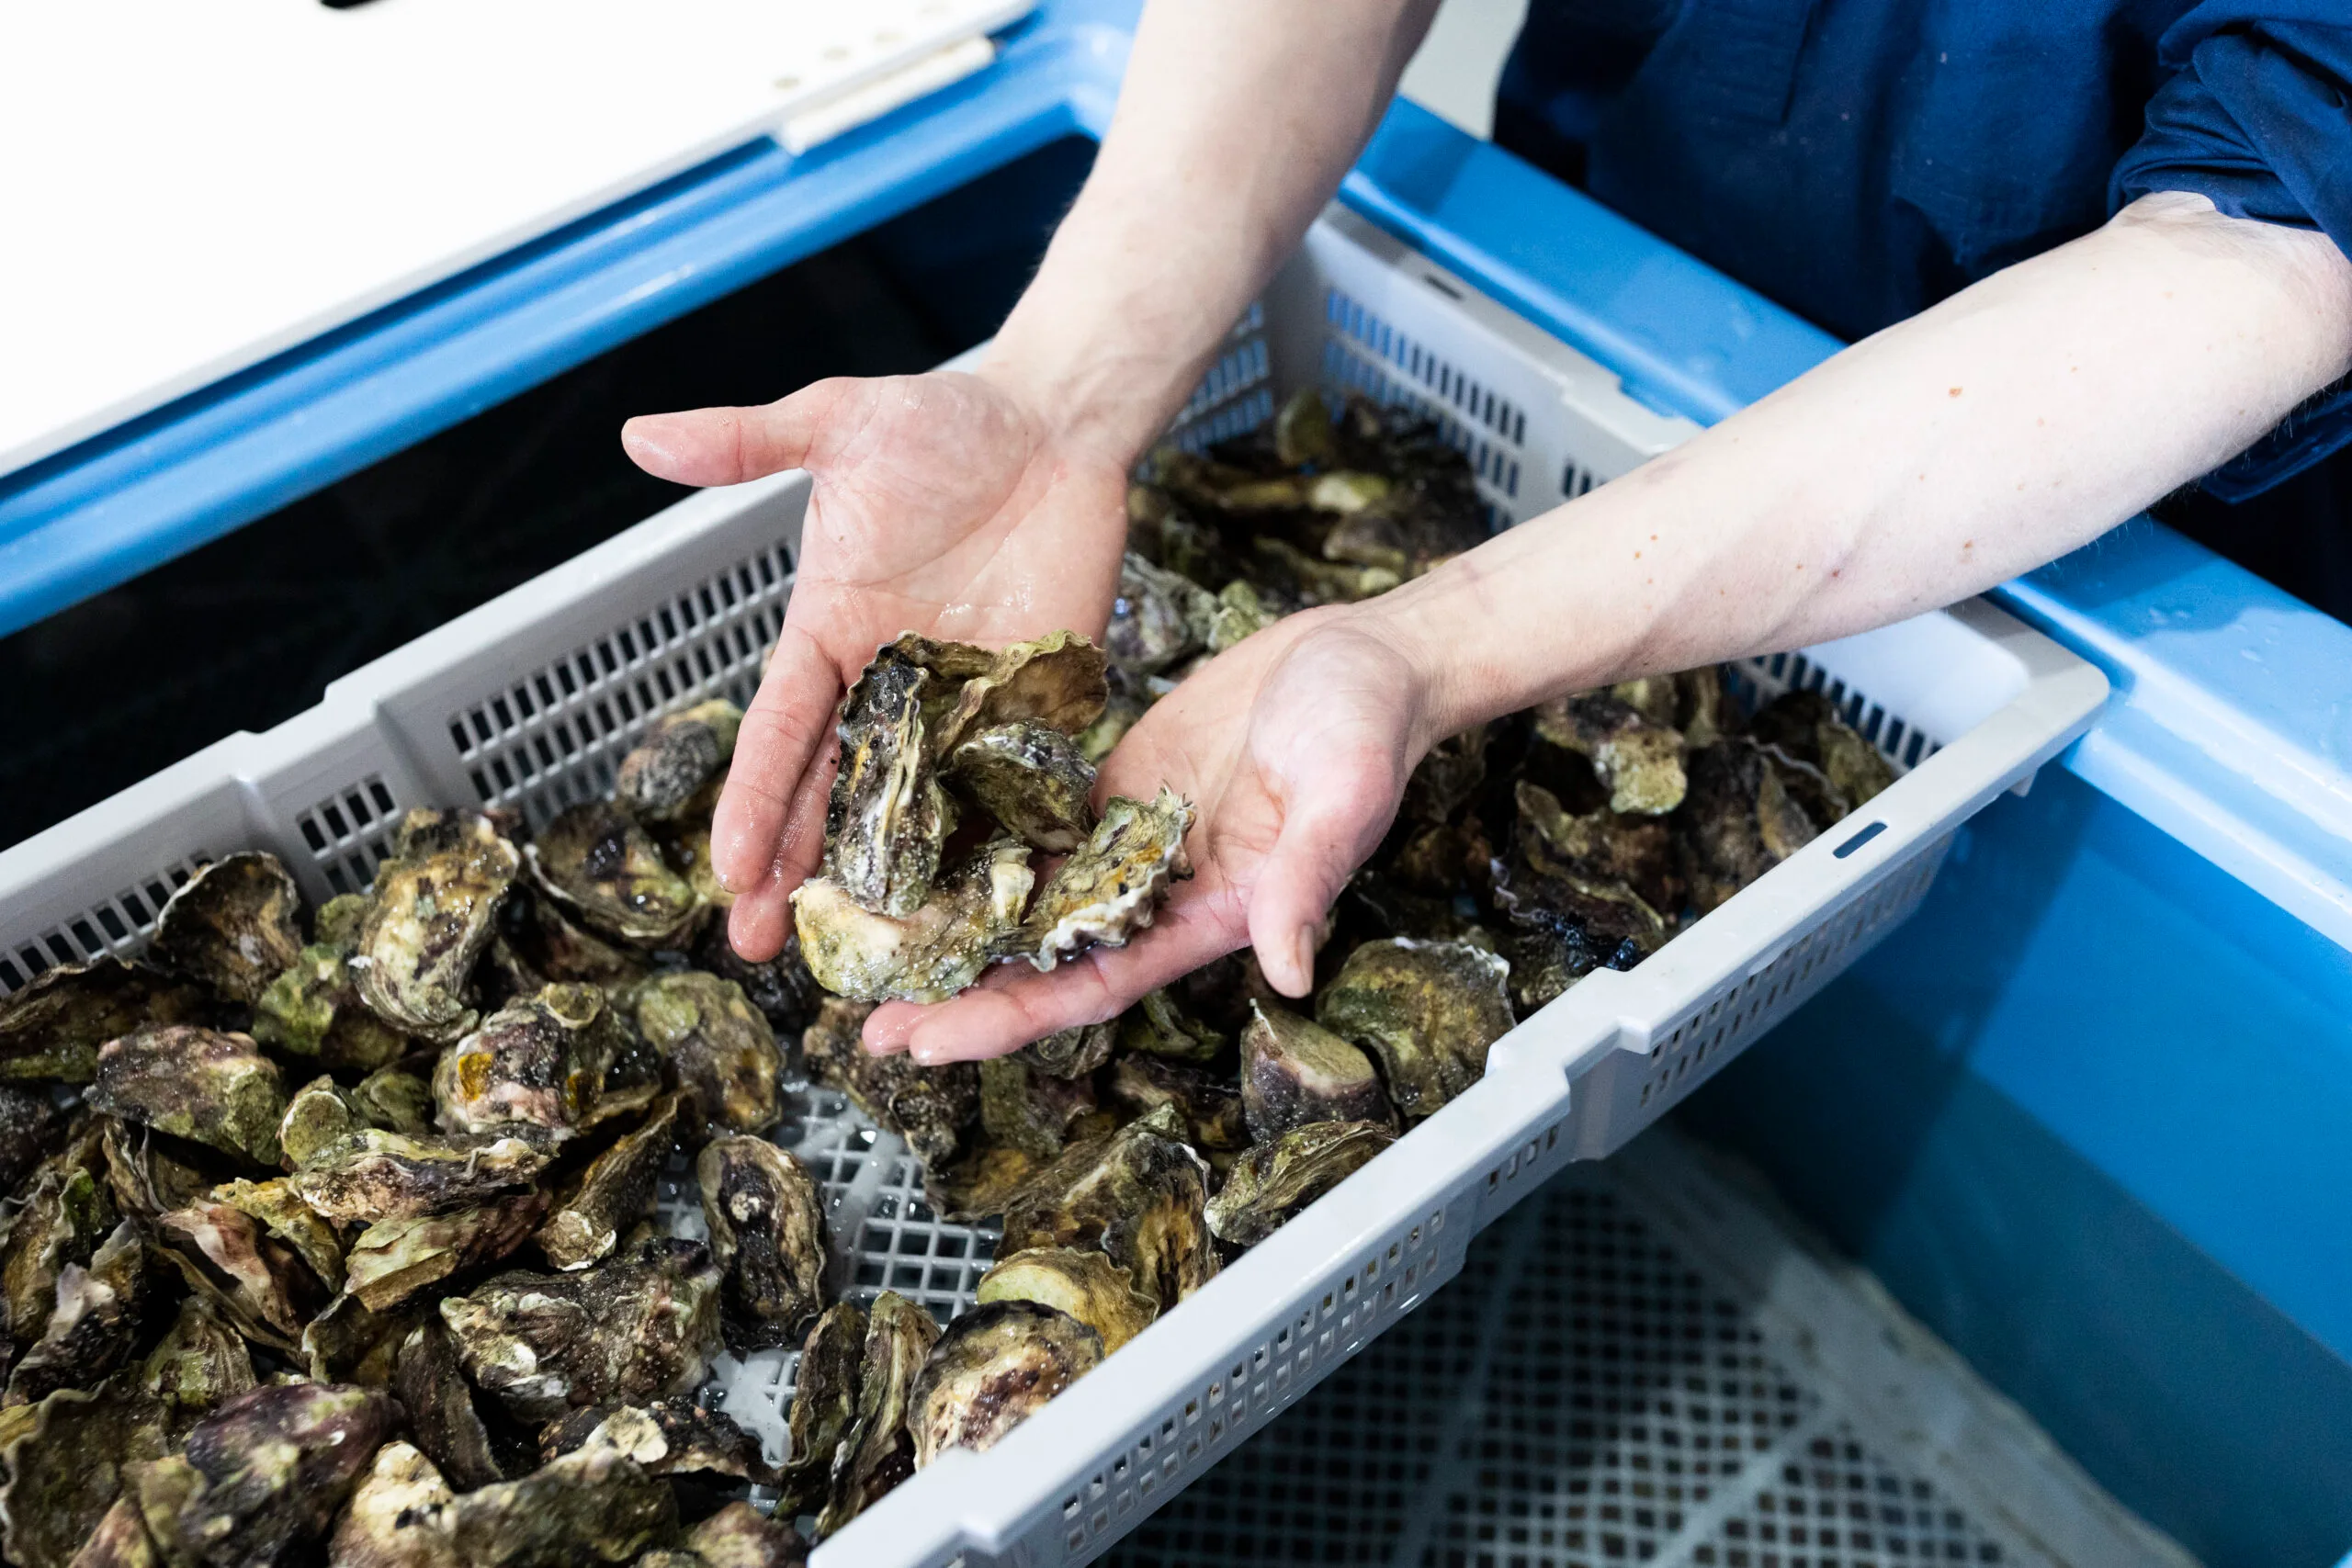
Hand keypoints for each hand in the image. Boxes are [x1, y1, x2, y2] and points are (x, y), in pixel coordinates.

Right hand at [622, 371, 1130, 961]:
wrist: (1057, 426)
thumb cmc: (945, 422)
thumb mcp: (840, 423)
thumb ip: (748, 442)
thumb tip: (638, 434)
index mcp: (830, 634)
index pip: (780, 733)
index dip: (752, 802)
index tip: (724, 869)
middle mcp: (889, 683)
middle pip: (835, 793)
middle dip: (795, 871)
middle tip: (760, 948)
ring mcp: (961, 703)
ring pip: (917, 808)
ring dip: (890, 878)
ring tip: (865, 953)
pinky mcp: (1032, 707)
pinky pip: (1010, 786)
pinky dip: (996, 842)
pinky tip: (979, 905)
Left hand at [863, 608, 1434, 1062]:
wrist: (1363, 657)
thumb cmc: (1367, 726)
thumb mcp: (1343, 797)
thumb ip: (1307, 879)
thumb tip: (1288, 966)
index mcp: (1208, 914)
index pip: (1093, 986)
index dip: (1012, 1020)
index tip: (934, 1045)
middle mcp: (1157, 892)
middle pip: (1041, 963)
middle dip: (957, 996)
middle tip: (867, 1024)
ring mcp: (1130, 842)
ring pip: (1025, 903)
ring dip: (955, 930)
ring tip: (867, 950)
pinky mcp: (1114, 788)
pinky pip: (1035, 830)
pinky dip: (978, 851)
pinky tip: (913, 860)